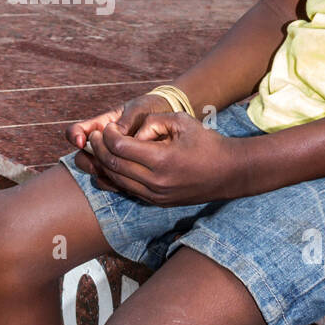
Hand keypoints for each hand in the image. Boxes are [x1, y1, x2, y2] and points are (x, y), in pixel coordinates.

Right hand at [66, 92, 173, 188]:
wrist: (167, 123)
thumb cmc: (150, 110)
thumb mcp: (140, 109)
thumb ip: (128, 119)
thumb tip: (118, 133)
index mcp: (100, 126)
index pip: (75, 131)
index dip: (74, 137)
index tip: (83, 141)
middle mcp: (102, 145)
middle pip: (81, 158)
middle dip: (87, 162)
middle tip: (100, 163)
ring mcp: (112, 160)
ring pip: (96, 173)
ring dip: (103, 174)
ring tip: (119, 171)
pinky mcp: (124, 172)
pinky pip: (112, 183)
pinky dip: (116, 183)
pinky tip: (129, 179)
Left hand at [85, 110, 242, 204]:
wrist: (230, 172)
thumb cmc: (207, 142)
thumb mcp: (181, 121)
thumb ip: (152, 122)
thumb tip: (131, 133)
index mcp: (162, 160)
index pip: (121, 148)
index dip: (108, 135)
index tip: (107, 127)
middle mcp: (157, 182)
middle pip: (114, 166)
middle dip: (100, 149)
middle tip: (95, 137)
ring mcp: (157, 196)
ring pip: (118, 181)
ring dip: (104, 165)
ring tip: (99, 149)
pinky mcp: (158, 202)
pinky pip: (128, 191)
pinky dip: (116, 178)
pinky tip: (110, 166)